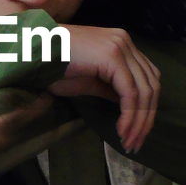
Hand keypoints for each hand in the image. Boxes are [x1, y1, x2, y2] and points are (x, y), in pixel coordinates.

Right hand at [47, 26, 159, 152]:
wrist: (33, 51)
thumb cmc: (53, 65)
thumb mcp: (89, 81)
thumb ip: (112, 89)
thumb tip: (130, 107)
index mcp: (121, 43)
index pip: (148, 78)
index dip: (147, 109)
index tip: (138, 134)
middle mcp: (125, 41)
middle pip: (151, 85)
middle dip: (146, 119)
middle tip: (136, 143)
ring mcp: (120, 46)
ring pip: (144, 91)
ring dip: (139, 121)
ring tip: (129, 142)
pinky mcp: (113, 56)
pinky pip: (130, 92)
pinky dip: (129, 115)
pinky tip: (121, 130)